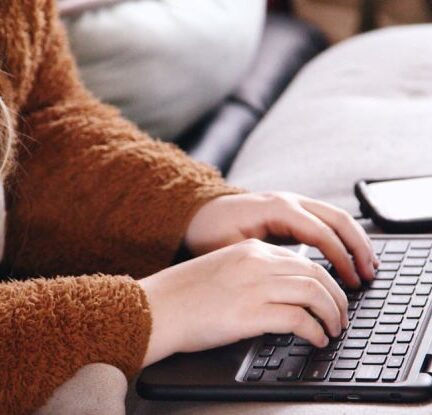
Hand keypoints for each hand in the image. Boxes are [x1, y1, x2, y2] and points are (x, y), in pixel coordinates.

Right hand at [139, 239, 347, 366]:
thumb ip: (255, 272)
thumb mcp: (225, 269)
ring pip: (314, 293)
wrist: (158, 306)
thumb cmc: (186, 293)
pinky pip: (298, 320)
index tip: (331, 296)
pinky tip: (316, 339)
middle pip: (315, 274)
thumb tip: (284, 291)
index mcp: (251, 250)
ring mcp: (254, 287)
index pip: (303, 260)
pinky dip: (315, 330)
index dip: (324, 280)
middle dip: (336, 297)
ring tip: (334, 329)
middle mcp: (257, 263)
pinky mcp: (249, 314)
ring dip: (332, 314)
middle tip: (341, 314)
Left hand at [185, 192, 377, 287]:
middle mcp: (289, 201)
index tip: (351, 281)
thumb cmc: (210, 232)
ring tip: (368, 266)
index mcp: (277, 208)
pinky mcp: (292, 212)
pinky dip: (342, 237)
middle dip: (358, 246)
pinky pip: (325, 221)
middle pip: (337, 218)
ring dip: (356, 240)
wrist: (200, 215)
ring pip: (336, 216)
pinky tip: (349, 255)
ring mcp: (292, 203)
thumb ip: (258, 261)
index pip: (321, 232)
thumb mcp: (229, 248)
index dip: (340, 258)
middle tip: (369, 274)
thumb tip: (285, 285)